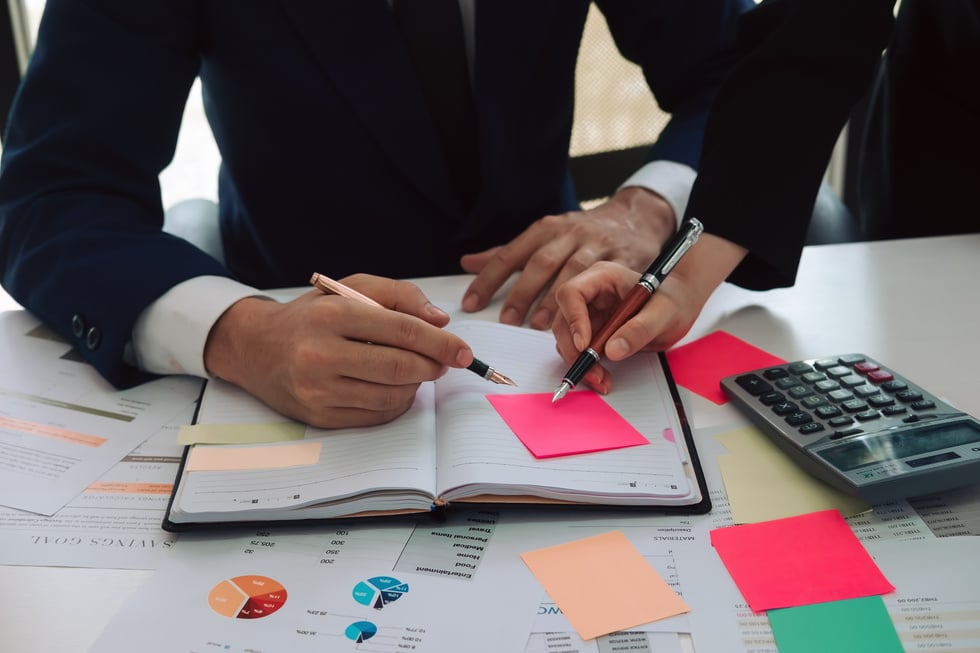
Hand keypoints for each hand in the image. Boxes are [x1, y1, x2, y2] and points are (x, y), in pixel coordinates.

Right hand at [203, 274, 474, 427]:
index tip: (463, 351)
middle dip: (432, 367)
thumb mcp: (349, 287)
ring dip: (415, 386)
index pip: (401, 330)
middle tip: (444, 363)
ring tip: (414, 372)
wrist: (255, 347)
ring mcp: (317, 390)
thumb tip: (440, 321)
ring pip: (390, 396)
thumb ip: (398, 295)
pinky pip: (374, 416)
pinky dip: (395, 403)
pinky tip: (393, 388)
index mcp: (332, 315)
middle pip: (399, 367)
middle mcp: (321, 353)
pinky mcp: (319, 417)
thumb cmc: (312, 315)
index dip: (439, 343)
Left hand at [459, 187, 675, 329]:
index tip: (471, 303)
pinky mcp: (622, 257)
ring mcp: (597, 244)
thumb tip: (468, 262)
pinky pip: (604, 280)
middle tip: (507, 320)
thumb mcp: (545, 236)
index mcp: (546, 229)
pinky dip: (591, 302)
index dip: (488, 279)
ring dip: (554, 299)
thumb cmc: (582, 233)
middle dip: (522, 292)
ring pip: (572, 271)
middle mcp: (569, 233)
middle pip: (541, 262)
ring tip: (538, 325)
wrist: (634, 218)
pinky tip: (579, 321)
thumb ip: (508, 252)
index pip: (510, 253)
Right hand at [552, 234, 746, 393]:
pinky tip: (602, 377)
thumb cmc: (674, 301)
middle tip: (594, 373)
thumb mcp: (664, 313)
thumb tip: (612, 350)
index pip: (572, 293)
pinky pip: (578, 350)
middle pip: (563, 320)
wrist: (680, 308)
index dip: (573, 320)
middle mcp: (590, 294)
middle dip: (574, 350)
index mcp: (603, 277)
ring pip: (566, 339)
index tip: (585, 345)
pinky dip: (586, 366)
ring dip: (578, 362)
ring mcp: (588, 313)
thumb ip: (640, 329)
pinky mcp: (591, 332)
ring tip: (601, 379)